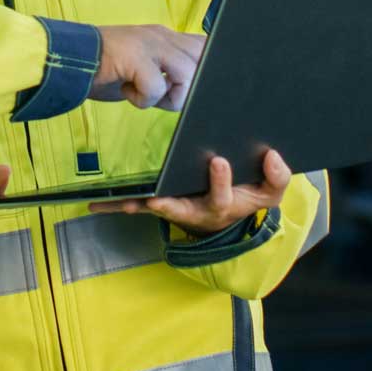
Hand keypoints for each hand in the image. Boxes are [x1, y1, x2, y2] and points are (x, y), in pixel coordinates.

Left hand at [88, 151, 291, 236]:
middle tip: (158, 199)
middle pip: (183, 209)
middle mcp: (196, 211)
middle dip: (170, 205)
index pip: (224, 195)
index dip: (222, 181)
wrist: (229, 215)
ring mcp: (176, 210)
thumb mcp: (269, 192)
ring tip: (117, 203)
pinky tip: (94, 201)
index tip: (219, 161)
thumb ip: (277, 177)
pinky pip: (137, 205)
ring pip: (154, 209)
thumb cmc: (246, 197)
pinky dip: (117, 204)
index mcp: (224, 204)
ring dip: (136, 207)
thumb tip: (273, 156)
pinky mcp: (160, 205)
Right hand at [90, 25, 204, 110]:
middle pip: (204, 59)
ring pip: (187, 74)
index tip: (187, 86)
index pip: (205, 44)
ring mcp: (149, 43)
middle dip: (189, 87)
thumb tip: (192, 89)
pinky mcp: (135, 56)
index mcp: (164, 36)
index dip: (206, 67)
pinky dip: (143, 100)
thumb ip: (166, 70)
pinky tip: (125, 91)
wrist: (66, 60)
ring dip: (167, 96)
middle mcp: (161, 35)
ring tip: (143, 93)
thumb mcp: (142, 65)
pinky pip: (156, 87)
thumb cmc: (104, 69)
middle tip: (163, 94)